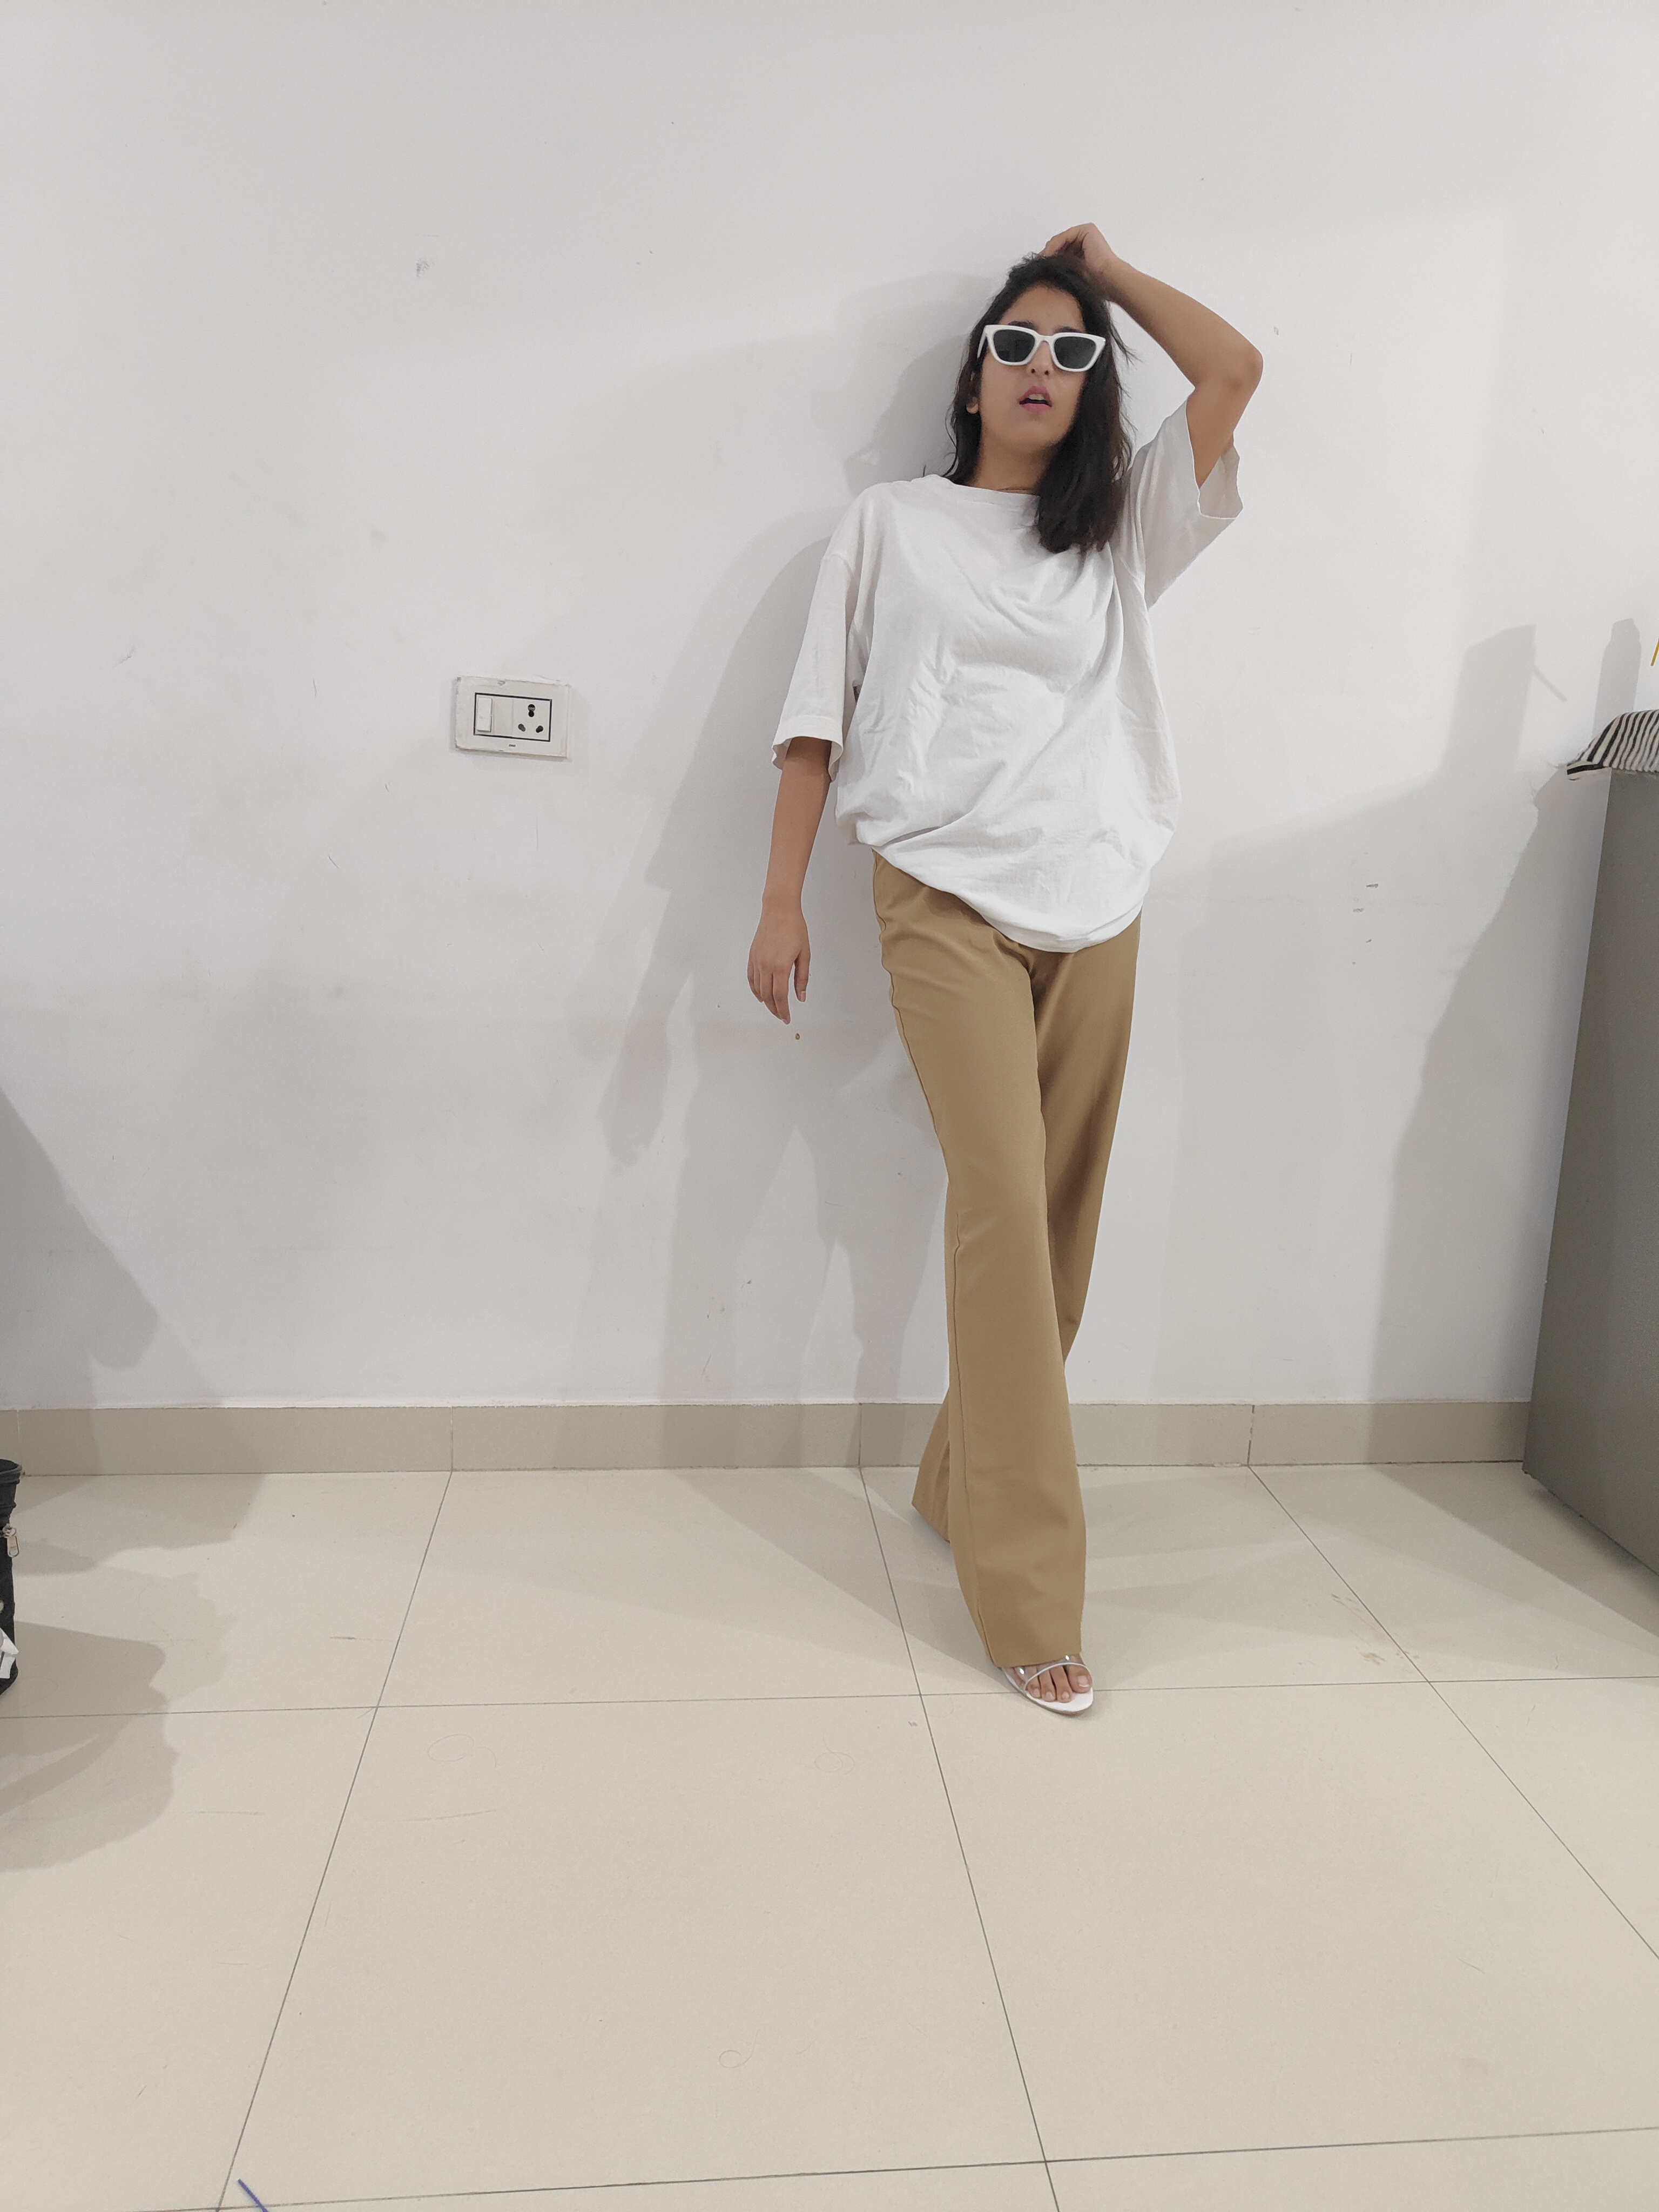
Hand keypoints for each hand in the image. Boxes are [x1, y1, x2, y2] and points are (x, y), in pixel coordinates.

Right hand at [748, 898, 809, 1021]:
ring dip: (765, 1001)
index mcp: (781, 966)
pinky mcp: (752, 956)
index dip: (783, 1011)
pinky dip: (755, 989)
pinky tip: (760, 995)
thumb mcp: (805, 954)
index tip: (787, 1019)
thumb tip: (801, 997)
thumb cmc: (794, 928)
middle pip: (768, 996)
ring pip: (758, 989)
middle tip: (782, 1016)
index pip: (780, 997)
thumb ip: (802, 978)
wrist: (779, 910)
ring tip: (773, 1008)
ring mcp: (757, 961)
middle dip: (775, 1009)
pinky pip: (751, 978)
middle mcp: (766, 965)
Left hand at [1041, 223, 1121, 292]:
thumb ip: (1061, 271)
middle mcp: (1086, 240)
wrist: (1107, 281)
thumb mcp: (1072, 277)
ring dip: (1049, 251)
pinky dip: (1054, 246)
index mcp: (1084, 250)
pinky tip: (1047, 257)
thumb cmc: (1094, 284)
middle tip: (1036, 265)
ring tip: (1040, 263)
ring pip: (1060, 240)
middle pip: (1060, 244)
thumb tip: (1041, 276)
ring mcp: (1087, 233)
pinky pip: (1064, 237)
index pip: (1061, 251)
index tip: (1037, 270)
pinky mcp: (1087, 230)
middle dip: (1047, 255)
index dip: (1049, 260)